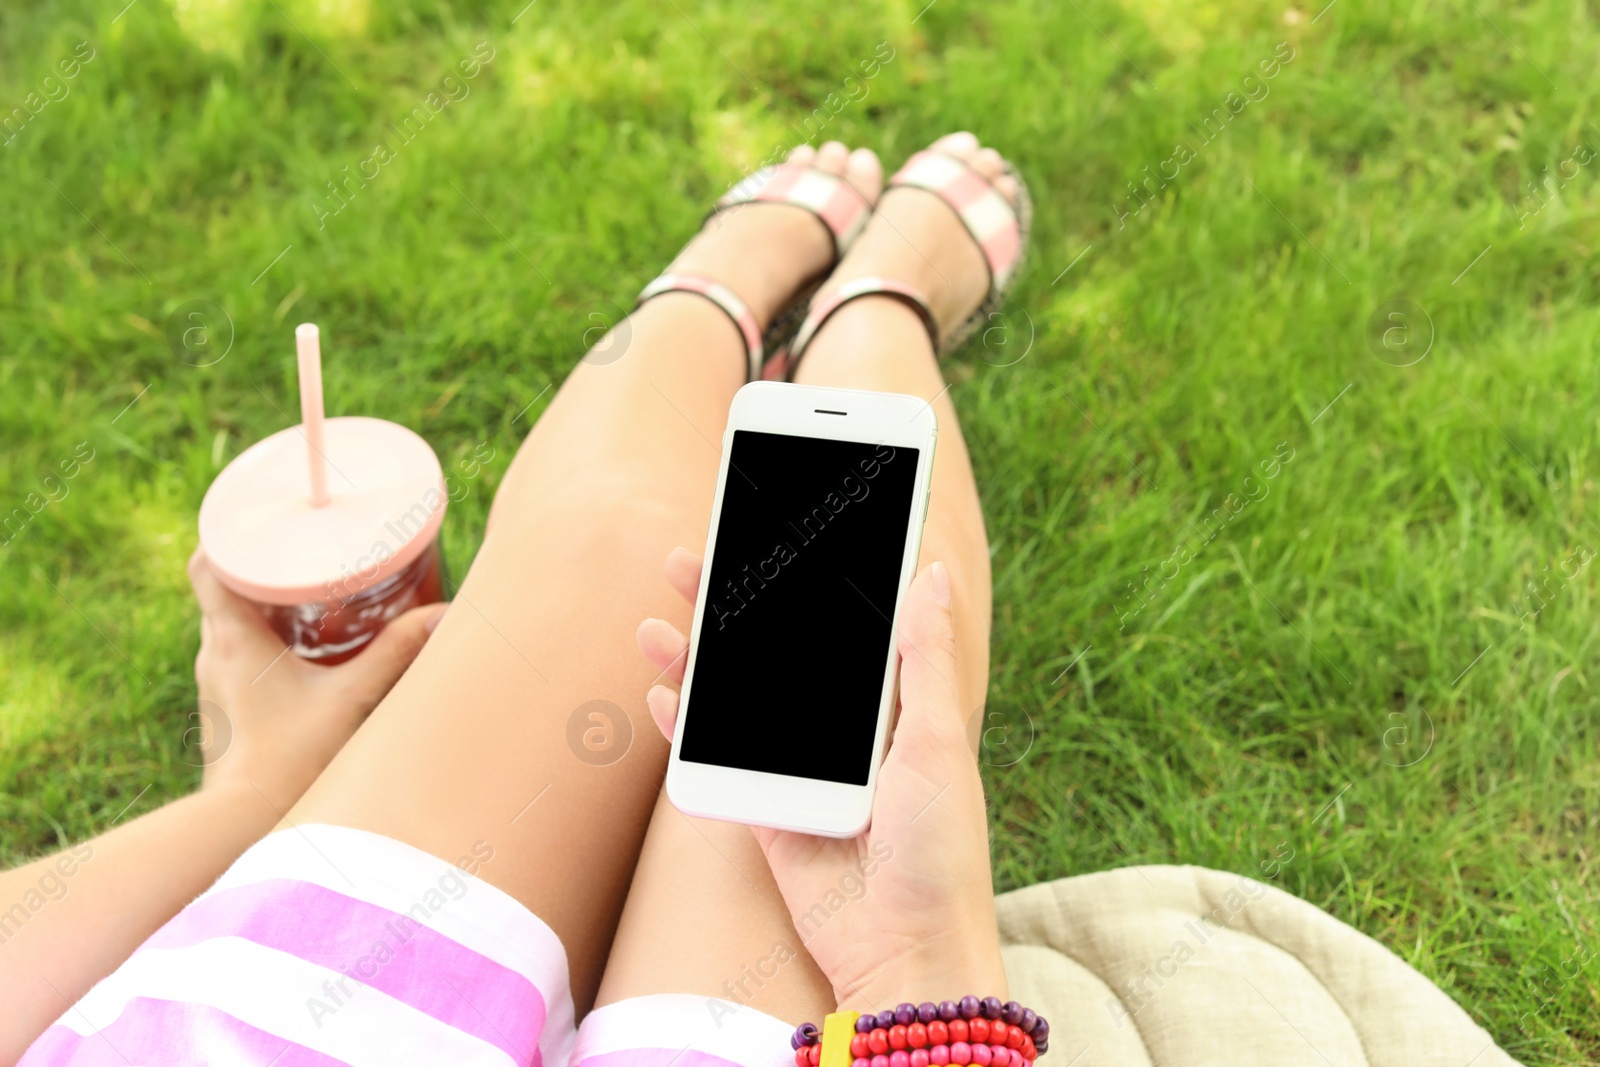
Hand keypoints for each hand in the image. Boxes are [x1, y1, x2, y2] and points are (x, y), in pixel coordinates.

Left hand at [187, 550, 445, 809]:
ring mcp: (217, 683)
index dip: (228, 532)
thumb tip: (444, 613)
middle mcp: (214, 654)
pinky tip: (311, 643)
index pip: (208, 562)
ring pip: (233, 620)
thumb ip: (398, 653)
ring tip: (317, 589)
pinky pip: (242, 652)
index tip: (266, 518)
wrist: (244, 824)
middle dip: (266, 562)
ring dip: (268, 600)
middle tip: (312, 548)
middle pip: (225, 586)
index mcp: (232, 638)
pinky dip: (270, 636)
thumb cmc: (291, 762)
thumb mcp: (353, 699)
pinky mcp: (228, 708)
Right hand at [637, 548, 1006, 1011]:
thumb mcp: (939, 742)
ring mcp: (800, 772)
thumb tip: (930, 572)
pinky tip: (663, 696)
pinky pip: (717, 760)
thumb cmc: (941, 850)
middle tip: (688, 562)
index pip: (838, 626)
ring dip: (695, 661)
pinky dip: (687, 729)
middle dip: (730, 608)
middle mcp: (841, 732)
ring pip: (737, 699)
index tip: (767, 533)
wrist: (907, 952)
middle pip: (774, 652)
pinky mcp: (766, 813)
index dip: (802, 579)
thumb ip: (924, 658)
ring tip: (657, 626)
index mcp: (889, 707)